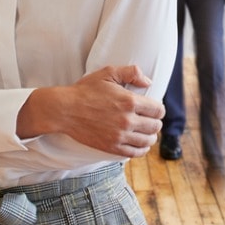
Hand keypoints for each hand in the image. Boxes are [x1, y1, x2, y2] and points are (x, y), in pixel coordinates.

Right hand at [18, 65, 165, 157]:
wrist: (65, 110)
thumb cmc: (86, 90)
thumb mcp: (108, 73)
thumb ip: (131, 72)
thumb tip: (149, 82)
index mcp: (130, 101)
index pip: (158, 110)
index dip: (159, 109)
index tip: (154, 108)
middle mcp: (127, 120)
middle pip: (155, 126)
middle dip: (156, 122)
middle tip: (151, 120)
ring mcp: (120, 136)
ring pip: (147, 141)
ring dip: (151, 136)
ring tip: (147, 132)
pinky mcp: (111, 147)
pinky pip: (135, 152)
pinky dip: (142, 149)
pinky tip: (141, 145)